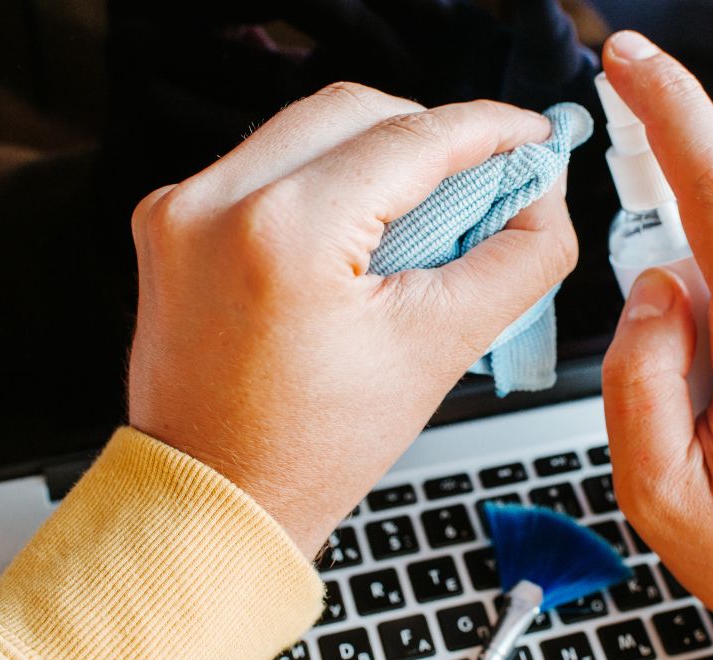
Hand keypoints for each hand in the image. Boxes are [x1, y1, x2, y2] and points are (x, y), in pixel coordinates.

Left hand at [127, 83, 576, 555]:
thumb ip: (518, 260)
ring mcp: (182, 207)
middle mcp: (217, 203)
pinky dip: (324, 173)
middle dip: (431, 133)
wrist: (215, 497)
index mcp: (285, 233)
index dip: (488, 128)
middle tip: (484, 175)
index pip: (411, 139)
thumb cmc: (309, 449)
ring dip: (378, 149)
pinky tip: (359, 224)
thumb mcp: (440, 350)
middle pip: (357, 110)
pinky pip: (265, 161)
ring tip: (425, 207)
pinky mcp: (169, 220)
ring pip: (308, 127)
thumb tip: (543, 196)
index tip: (529, 135)